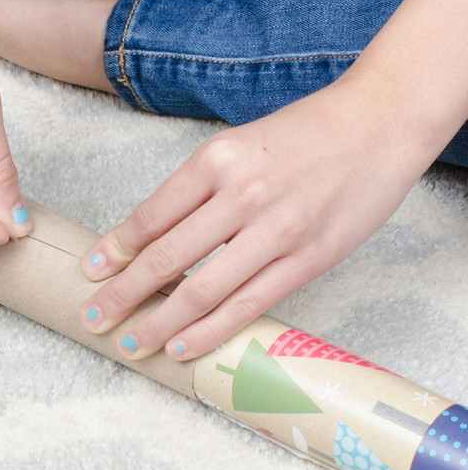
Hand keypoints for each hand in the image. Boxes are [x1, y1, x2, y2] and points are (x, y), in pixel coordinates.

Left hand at [79, 79, 430, 360]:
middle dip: (121, 295)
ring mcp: (277, 230)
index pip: (150, 216)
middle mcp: (241, 195)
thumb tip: (147, 239)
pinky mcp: (309, 259)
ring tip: (130, 342)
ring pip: (202, 290)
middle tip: (92, 317)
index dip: (113, 251)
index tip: (89, 273)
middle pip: (165, 258)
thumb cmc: (303, 136)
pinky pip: (248, 304)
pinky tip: (182, 345)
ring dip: (158, 323)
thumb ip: (196, 190)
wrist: (380, 124)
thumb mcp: (237, 146)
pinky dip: (210, 330)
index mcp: (215, 161)